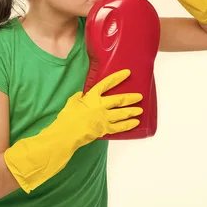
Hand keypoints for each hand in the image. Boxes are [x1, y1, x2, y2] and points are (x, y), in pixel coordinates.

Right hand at [3, 69, 142, 192]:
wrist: (66, 133)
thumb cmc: (67, 118)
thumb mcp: (71, 102)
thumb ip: (78, 97)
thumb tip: (82, 94)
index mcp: (92, 97)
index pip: (107, 83)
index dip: (118, 77)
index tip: (127, 73)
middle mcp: (100, 105)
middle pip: (119, 100)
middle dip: (131, 98)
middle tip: (140, 96)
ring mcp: (104, 118)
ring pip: (122, 113)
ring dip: (132, 111)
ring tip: (140, 110)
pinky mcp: (105, 129)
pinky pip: (120, 127)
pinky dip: (128, 124)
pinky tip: (135, 122)